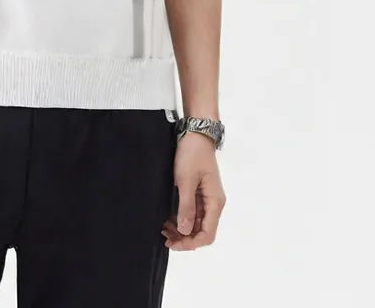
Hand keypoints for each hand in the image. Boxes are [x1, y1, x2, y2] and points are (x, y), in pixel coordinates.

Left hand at [160, 131, 225, 250]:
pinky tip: (168, 218)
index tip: (173, 243)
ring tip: (163, 228)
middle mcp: (213, 204)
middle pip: (201, 231)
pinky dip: (181, 218)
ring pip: (196, 223)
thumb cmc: (192, 155)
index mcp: (215, 202)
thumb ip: (186, 206)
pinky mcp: (199, 193)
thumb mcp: (186, 180)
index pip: (207, 235)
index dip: (191, 243)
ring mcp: (206, 199)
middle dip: (184, 238)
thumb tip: (185, 231)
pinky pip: (192, 212)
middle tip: (164, 236)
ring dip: (181, 229)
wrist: (195, 135)